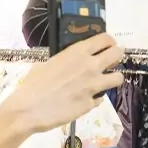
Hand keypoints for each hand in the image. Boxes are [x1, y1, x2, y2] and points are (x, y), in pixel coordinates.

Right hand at [4, 33, 123, 134]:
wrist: (29, 109)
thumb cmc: (33, 84)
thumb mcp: (48, 63)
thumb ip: (66, 61)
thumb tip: (71, 64)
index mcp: (77, 52)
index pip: (105, 39)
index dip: (109, 42)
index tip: (107, 46)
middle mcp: (90, 66)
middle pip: (117, 54)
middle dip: (117, 56)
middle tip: (111, 61)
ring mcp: (93, 86)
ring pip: (118, 78)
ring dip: (113, 78)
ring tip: (104, 82)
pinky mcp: (91, 104)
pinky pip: (101, 98)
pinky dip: (95, 98)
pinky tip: (84, 99)